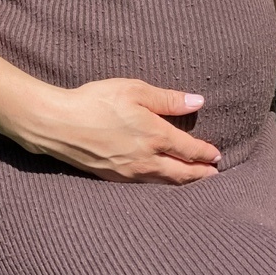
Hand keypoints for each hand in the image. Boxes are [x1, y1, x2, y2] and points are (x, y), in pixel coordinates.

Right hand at [21, 77, 221, 183]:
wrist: (58, 125)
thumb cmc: (96, 101)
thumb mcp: (134, 90)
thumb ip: (168, 99)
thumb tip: (197, 102)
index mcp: (155, 135)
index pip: (190, 150)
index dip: (206, 154)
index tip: (217, 156)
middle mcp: (146, 159)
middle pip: (182, 173)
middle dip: (201, 175)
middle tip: (214, 176)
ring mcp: (130, 172)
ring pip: (164, 182)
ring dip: (183, 182)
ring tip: (194, 181)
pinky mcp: (114, 178)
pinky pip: (146, 184)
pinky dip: (162, 184)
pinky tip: (162, 180)